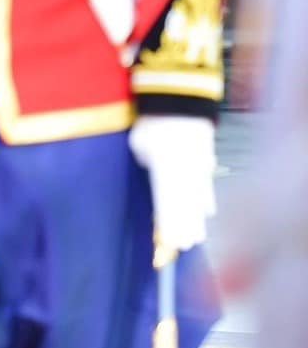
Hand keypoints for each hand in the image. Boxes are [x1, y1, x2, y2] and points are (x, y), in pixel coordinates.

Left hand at [129, 115, 216, 251]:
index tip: (168, 241)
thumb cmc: (153, 122)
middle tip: (182, 247)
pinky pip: (206, 184)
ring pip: (198, 199)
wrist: (182, 100)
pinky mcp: (206, 158)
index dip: (168, 224)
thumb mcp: (140, 143)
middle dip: (184, 227)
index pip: (166, 203)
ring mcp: (198, 167)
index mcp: (165, 171)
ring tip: (195, 238)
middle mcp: (185, 174)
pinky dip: (206, 199)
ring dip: (196, 219)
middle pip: (185, 206)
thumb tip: (153, 170)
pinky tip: (208, 211)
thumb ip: (146, 161)